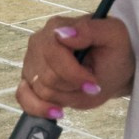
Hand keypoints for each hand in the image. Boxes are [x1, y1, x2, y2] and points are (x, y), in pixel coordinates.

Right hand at [14, 14, 133, 117]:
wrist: (113, 70)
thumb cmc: (115, 51)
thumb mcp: (114, 36)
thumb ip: (90, 30)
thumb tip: (62, 33)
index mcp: (56, 27)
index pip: (53, 54)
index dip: (74, 74)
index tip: (94, 83)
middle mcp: (38, 43)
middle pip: (47, 77)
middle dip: (72, 87)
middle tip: (90, 85)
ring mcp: (31, 63)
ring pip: (40, 91)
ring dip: (65, 97)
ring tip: (80, 89)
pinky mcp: (29, 81)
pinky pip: (23, 99)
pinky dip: (39, 108)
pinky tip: (56, 111)